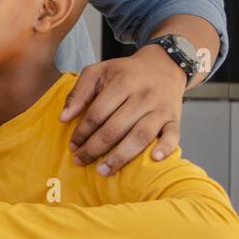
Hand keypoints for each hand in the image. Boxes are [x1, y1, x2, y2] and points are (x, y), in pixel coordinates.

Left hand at [60, 46, 184, 174]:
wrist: (163, 67)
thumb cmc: (125, 73)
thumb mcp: (98, 72)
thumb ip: (78, 93)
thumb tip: (63, 118)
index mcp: (122, 83)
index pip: (97, 113)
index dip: (82, 132)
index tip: (72, 146)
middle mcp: (143, 96)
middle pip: (116, 128)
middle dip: (95, 148)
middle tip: (80, 161)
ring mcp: (161, 108)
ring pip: (141, 136)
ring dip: (121, 156)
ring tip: (103, 171)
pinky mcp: (175, 118)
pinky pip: (173, 135)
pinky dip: (166, 147)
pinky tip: (154, 159)